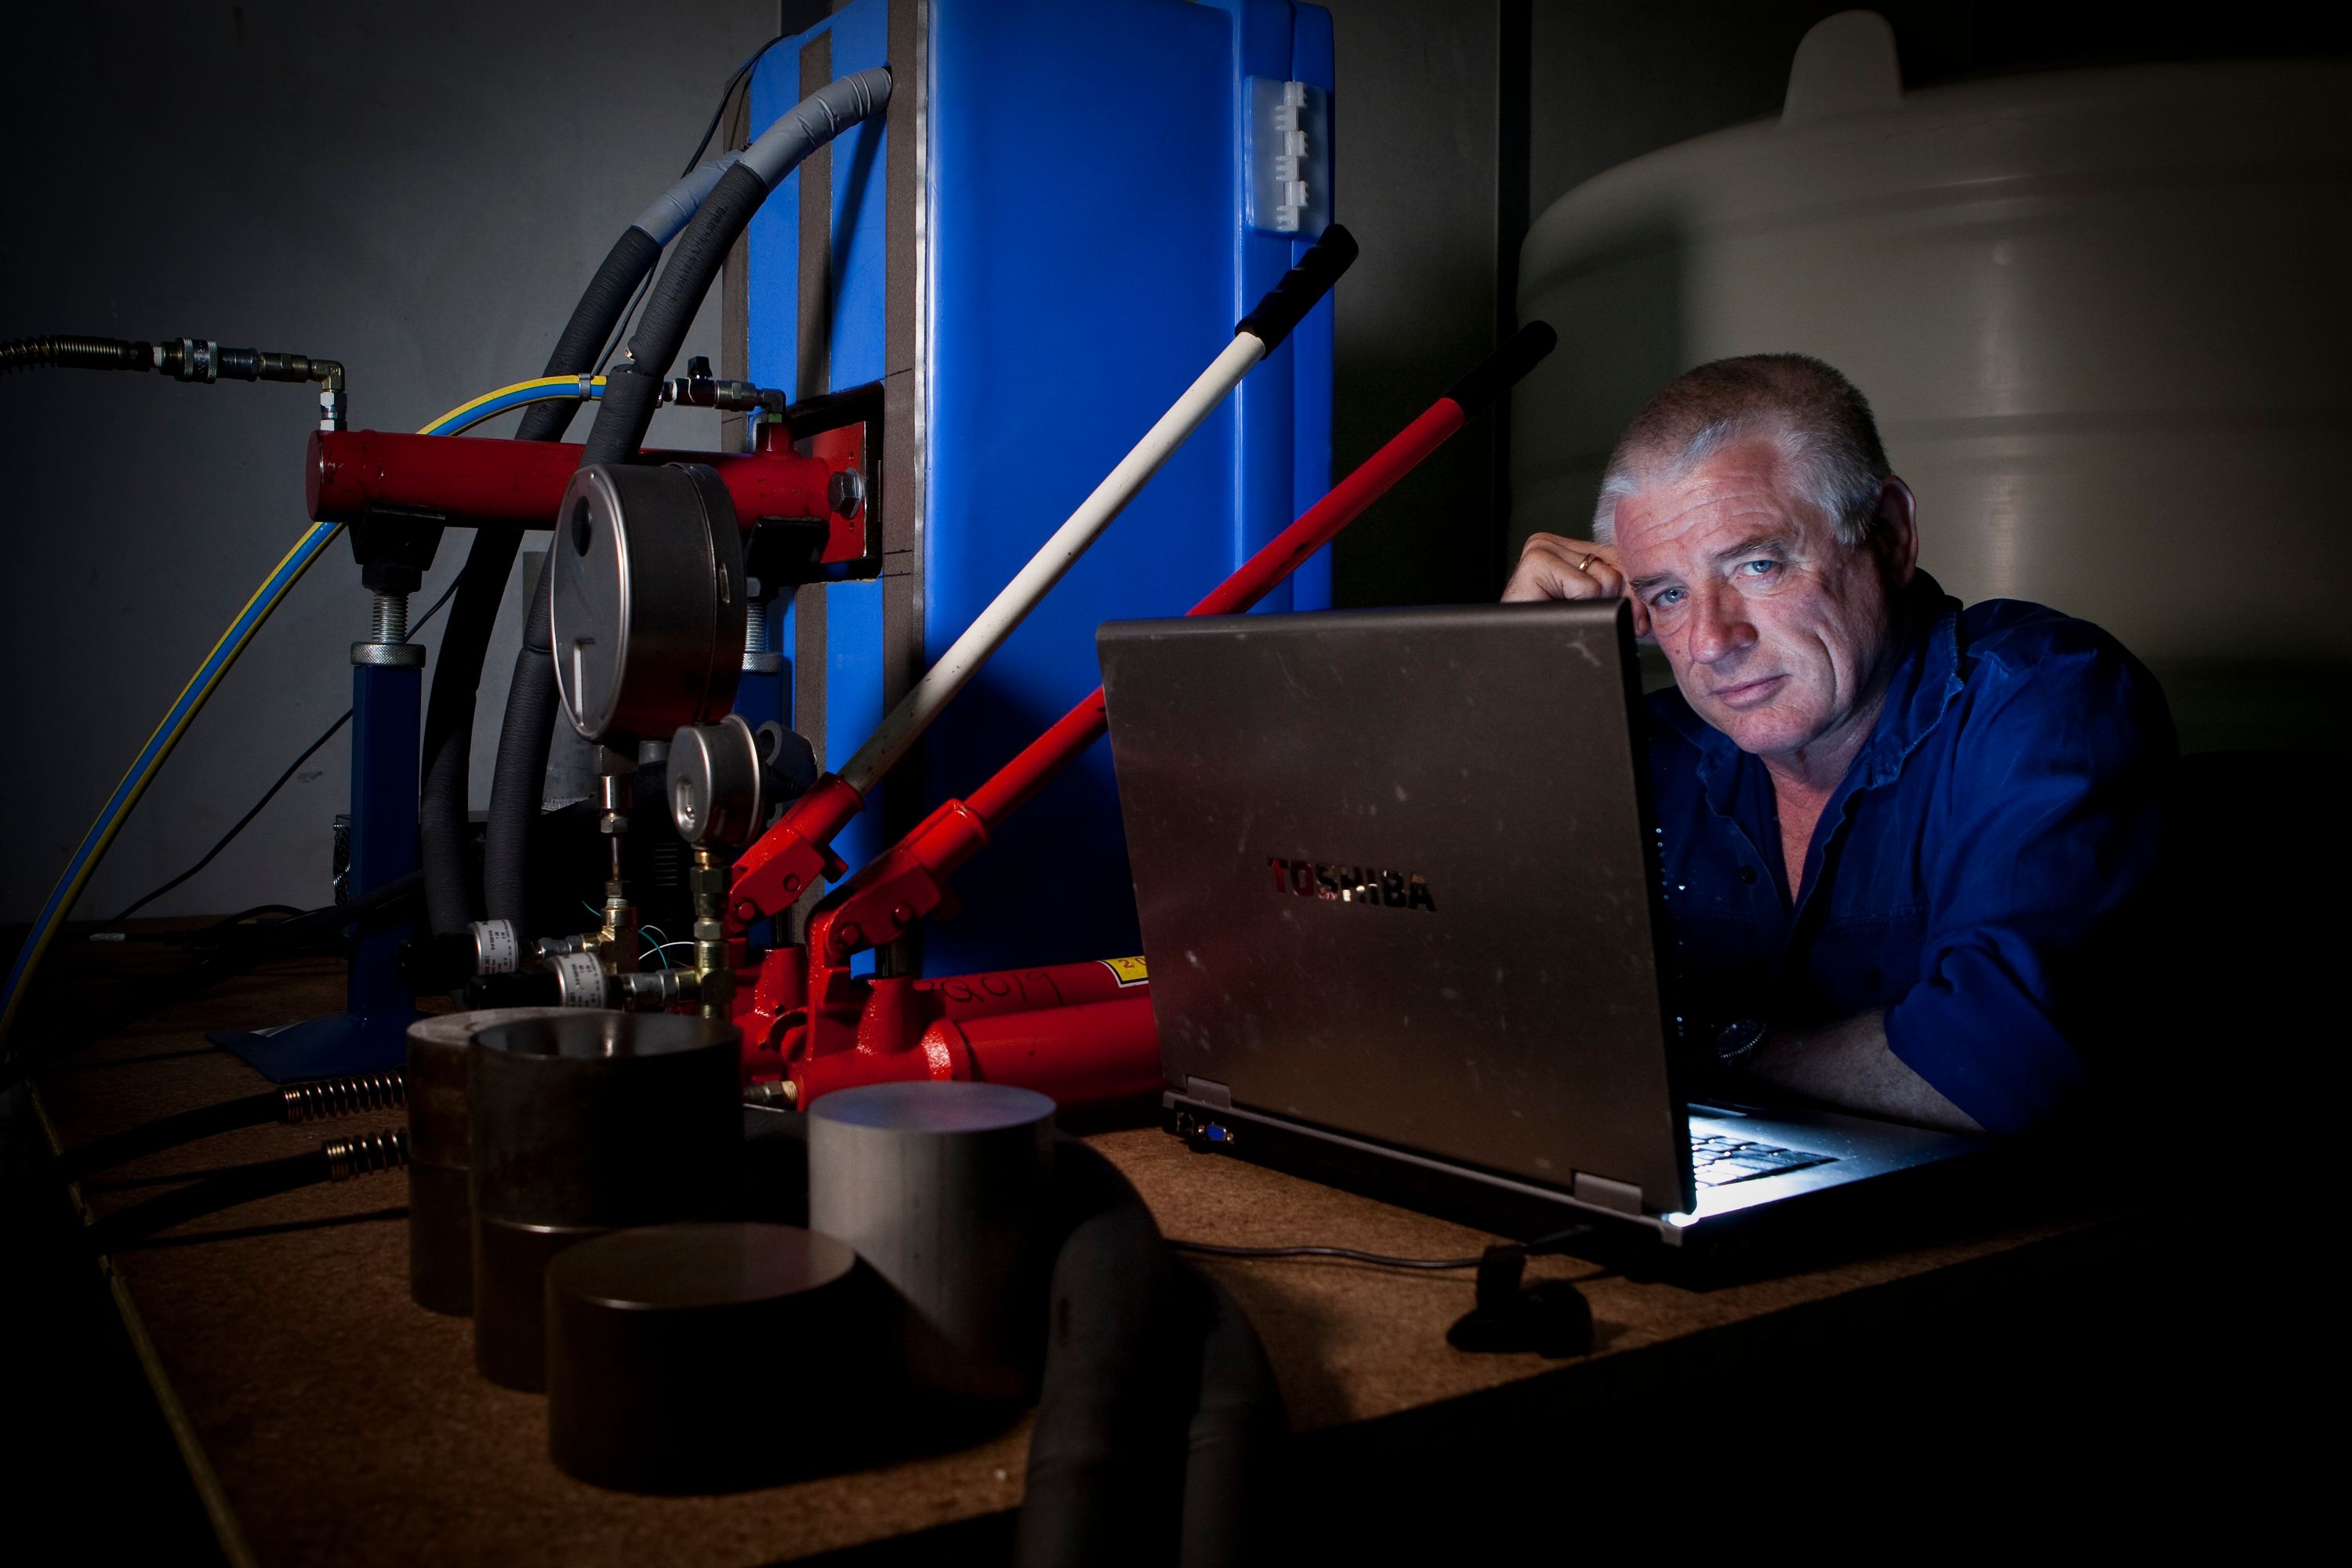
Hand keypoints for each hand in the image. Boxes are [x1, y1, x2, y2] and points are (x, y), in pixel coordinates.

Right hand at [1502, 533, 1647, 634]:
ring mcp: (1540, 549)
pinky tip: (1560, 613)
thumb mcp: (1589, 605)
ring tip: (1574, 617)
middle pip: (1616, 567)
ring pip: (1606, 578)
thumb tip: (1653, 592)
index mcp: (1561, 548)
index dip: (1633, 592)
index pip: (1616, 558)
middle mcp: (1549, 542)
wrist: (1515, 659)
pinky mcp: (1536, 562)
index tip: (1640, 622)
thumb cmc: (1549, 633)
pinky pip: (1587, 588)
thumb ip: (1613, 587)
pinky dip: (1581, 609)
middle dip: (1625, 602)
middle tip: (1625, 626)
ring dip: (1597, 607)